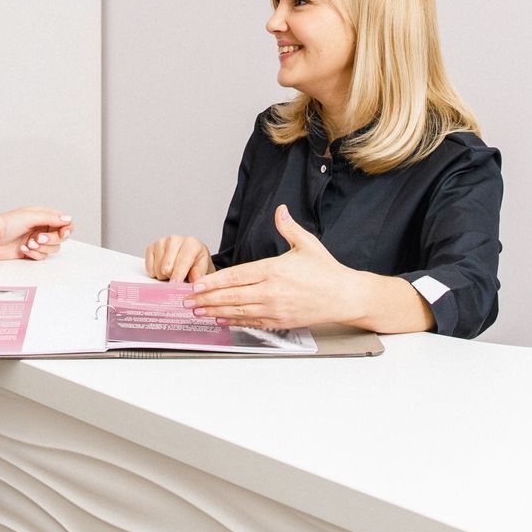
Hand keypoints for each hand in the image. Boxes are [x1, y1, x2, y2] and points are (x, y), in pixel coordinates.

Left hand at [0, 207, 73, 260]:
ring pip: (53, 248)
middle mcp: (42, 228)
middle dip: (51, 240)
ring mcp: (38, 240)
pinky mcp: (32, 252)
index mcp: (44, 215)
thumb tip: (68, 218)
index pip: (65, 222)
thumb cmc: (5, 224)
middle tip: (38, 238)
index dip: (67, 228)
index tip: (62, 233)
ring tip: (28, 243)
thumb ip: (50, 218)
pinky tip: (23, 249)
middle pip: (61, 237)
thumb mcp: (29, 217)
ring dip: (42, 248)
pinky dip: (34, 254)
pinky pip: (42, 256)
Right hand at [144, 234, 212, 283]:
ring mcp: (161, 242)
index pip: (182, 262)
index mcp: (191, 243)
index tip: (175, 285)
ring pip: (157, 269)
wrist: (190, 255)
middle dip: (172, 277)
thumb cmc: (196, 262)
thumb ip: (199, 274)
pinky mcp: (151, 247)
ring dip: (163, 275)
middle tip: (179, 277)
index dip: (178, 276)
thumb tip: (195, 280)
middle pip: (167, 268)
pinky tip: (163, 268)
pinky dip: (155, 272)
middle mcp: (175, 239)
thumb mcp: (204, 268)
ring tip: (172, 272)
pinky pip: (149, 267)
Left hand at [183, 205, 371, 328]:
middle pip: (232, 296)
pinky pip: (251, 322)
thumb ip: (288, 227)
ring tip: (196, 311)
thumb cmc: (326, 271)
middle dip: (206, 298)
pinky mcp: (280, 322)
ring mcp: (275, 308)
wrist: (345, 297)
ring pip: (238, 311)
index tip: (196, 284)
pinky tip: (219, 319)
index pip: (237, 276)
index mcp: (274, 269)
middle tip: (186, 300)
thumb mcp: (307, 244)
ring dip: (215, 311)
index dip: (214, 281)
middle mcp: (272, 291)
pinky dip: (233, 321)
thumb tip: (279, 210)